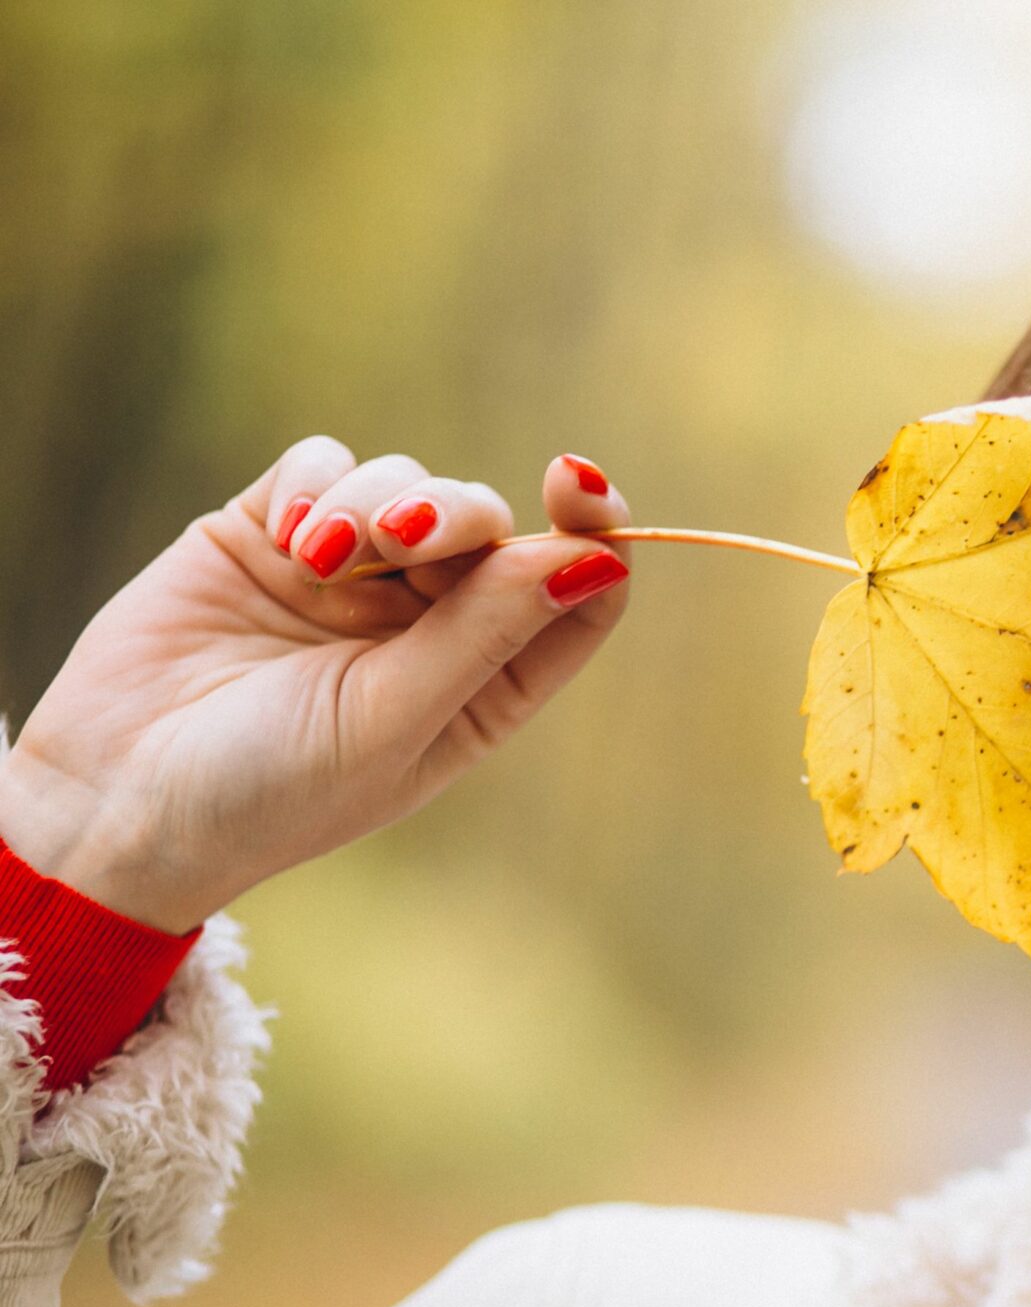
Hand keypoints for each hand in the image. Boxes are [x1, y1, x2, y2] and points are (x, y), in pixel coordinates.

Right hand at [0, 440, 634, 931]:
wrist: (117, 800)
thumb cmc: (272, 791)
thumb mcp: (393, 718)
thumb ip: (488, 632)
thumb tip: (596, 560)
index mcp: (487, 684)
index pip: (576, 592)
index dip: (594, 530)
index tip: (577, 483)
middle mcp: (431, 624)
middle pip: (492, 526)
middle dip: (455, 513)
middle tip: (402, 534)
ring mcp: (352, 575)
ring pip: (407, 483)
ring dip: (376, 502)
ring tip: (323, 558)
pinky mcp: (270, 533)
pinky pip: (323, 466)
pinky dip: (317, 483)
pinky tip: (289, 537)